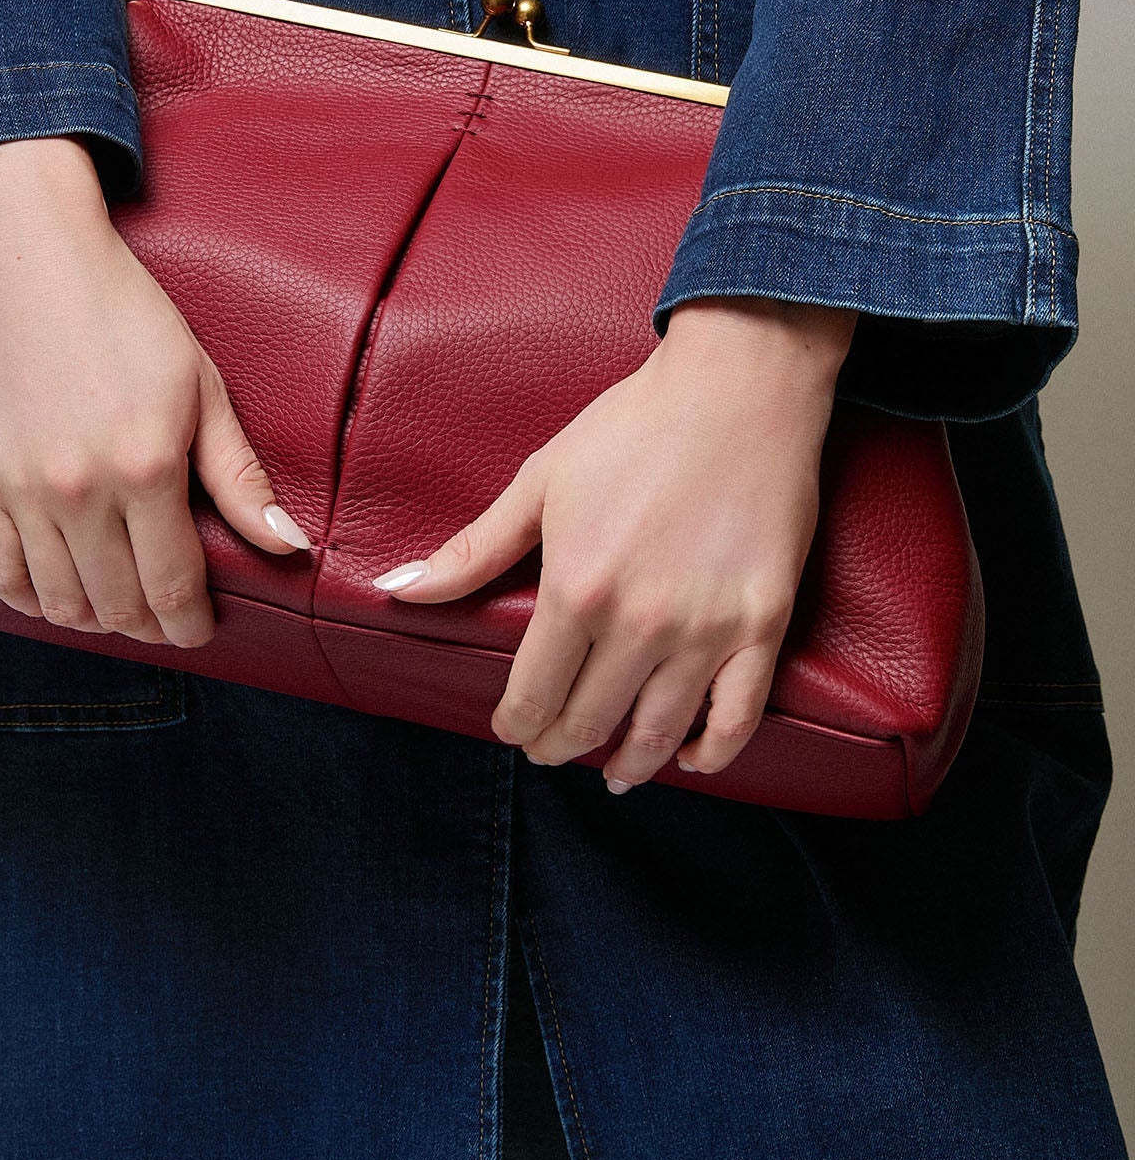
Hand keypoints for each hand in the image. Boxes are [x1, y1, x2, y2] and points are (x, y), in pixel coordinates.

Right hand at [0, 135, 310, 646]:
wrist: (31, 257)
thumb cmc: (127, 313)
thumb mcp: (203, 387)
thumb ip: (240, 476)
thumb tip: (288, 546)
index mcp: (147, 467)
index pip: (171, 583)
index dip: (189, 622)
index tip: (201, 629)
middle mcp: (81, 489)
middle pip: (116, 603)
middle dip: (149, 627)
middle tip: (166, 623)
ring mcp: (22, 487)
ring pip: (58, 599)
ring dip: (94, 621)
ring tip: (119, 611)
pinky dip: (29, 599)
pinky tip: (58, 595)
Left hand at [371, 296, 856, 790]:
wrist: (738, 388)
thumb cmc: (633, 427)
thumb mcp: (540, 482)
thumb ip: (472, 551)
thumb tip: (396, 591)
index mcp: (577, 589)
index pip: (533, 694)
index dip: (516, 723)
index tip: (513, 728)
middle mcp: (641, 622)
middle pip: (590, 721)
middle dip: (561, 743)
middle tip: (553, 747)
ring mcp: (707, 628)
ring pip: (658, 731)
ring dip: (628, 763)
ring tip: (613, 771)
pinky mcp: (764, 623)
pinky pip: (738, 715)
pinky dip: (711, 751)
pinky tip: (690, 757)